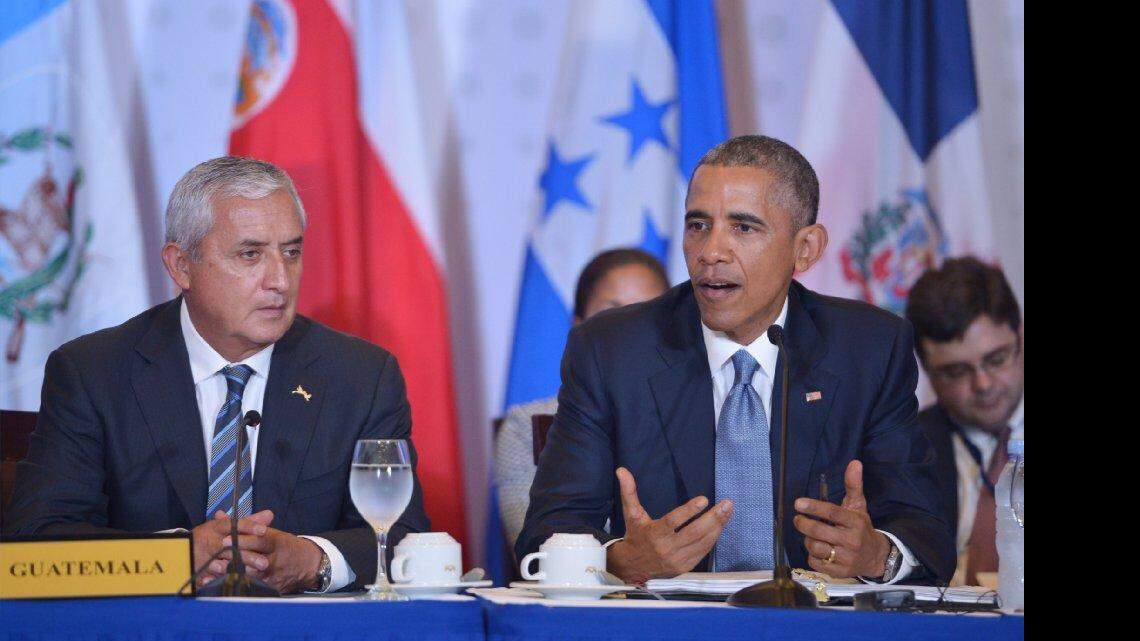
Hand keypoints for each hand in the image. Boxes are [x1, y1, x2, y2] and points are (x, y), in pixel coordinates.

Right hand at [192, 509, 272, 584]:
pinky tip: (226, 582)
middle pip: (230, 547)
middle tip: (265, 563)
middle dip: (248, 555)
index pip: (234, 525)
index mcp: (218, 528)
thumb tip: (270, 514)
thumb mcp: (226, 527)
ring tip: (251, 573)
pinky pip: (206, 577)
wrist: (181, 549)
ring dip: (235, 568)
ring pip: (220, 563)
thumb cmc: (210, 536)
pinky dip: (213, 580)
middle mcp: (211, 541)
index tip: (264, 531)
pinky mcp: (198, 571)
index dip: (249, 527)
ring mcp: (204, 557)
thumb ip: (248, 522)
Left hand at [215, 522, 324, 593]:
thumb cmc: (286, 547)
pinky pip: (254, 586)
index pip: (260, 540)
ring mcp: (274, 575)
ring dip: (234, 572)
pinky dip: (238, 584)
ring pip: (252, 574)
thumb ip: (246, 527)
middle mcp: (276, 559)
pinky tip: (225, 583)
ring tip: (217, 570)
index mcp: (277, 542)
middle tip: (218, 556)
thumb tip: (220, 515)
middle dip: (235, 557)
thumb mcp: (271, 533)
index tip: (225, 540)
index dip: (243, 540)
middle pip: (253, 559)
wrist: (309, 565)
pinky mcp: (273, 588)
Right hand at [607, 467, 732, 583]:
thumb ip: (629, 492)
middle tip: (726, 504)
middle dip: (713, 518)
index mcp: (654, 533)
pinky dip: (713, 538)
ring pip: (702, 542)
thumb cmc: (636, 536)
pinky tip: (720, 526)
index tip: (704, 500)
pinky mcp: (685, 566)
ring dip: (717, 526)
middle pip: (694, 532)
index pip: (674, 521)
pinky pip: (703, 551)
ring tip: (727, 512)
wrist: (633, 567)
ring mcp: (677, 559)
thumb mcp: (631, 514)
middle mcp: (666, 548)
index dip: (689, 511)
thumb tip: (622, 471)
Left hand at [792, 460, 889, 577]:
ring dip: (807, 540)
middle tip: (798, 519)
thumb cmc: (861, 528)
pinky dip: (811, 555)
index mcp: (856, 522)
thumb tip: (854, 462)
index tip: (798, 503)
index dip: (813, 507)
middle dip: (803, 524)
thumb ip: (853, 485)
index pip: (832, 513)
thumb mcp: (858, 506)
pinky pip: (816, 562)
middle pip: (819, 531)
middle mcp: (852, 541)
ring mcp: (846, 558)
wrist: (875, 556)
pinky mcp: (840, 572)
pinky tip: (817, 549)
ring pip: (815, 547)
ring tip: (810, 535)